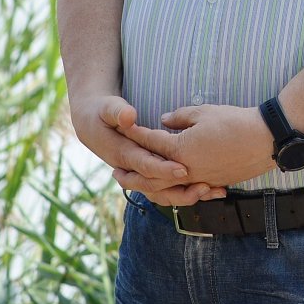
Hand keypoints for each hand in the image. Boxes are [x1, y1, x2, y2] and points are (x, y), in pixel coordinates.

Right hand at [70, 94, 212, 198]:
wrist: (92, 125)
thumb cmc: (102, 113)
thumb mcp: (107, 108)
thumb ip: (117, 112)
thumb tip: (129, 117)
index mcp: (122, 154)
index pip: (145, 165)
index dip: (163, 168)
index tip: (184, 169)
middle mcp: (131, 169)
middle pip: (156, 186)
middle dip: (181, 189)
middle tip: (206, 186)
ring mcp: (139, 174)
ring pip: (163, 193)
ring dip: (187, 195)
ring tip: (212, 190)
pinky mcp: (148, 174)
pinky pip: (167, 189)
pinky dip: (186, 192)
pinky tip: (210, 189)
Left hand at [128, 103, 275, 200]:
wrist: (266, 139)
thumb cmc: (235, 122)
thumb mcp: (205, 112)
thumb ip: (180, 117)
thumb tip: (164, 121)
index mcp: (180, 149)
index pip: (150, 142)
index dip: (135, 134)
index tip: (122, 129)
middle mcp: (185, 169)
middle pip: (149, 175)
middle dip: (131, 172)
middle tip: (114, 172)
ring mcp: (199, 180)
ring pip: (165, 190)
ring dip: (147, 188)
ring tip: (136, 187)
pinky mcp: (212, 184)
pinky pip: (185, 193)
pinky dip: (171, 193)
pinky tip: (166, 191)